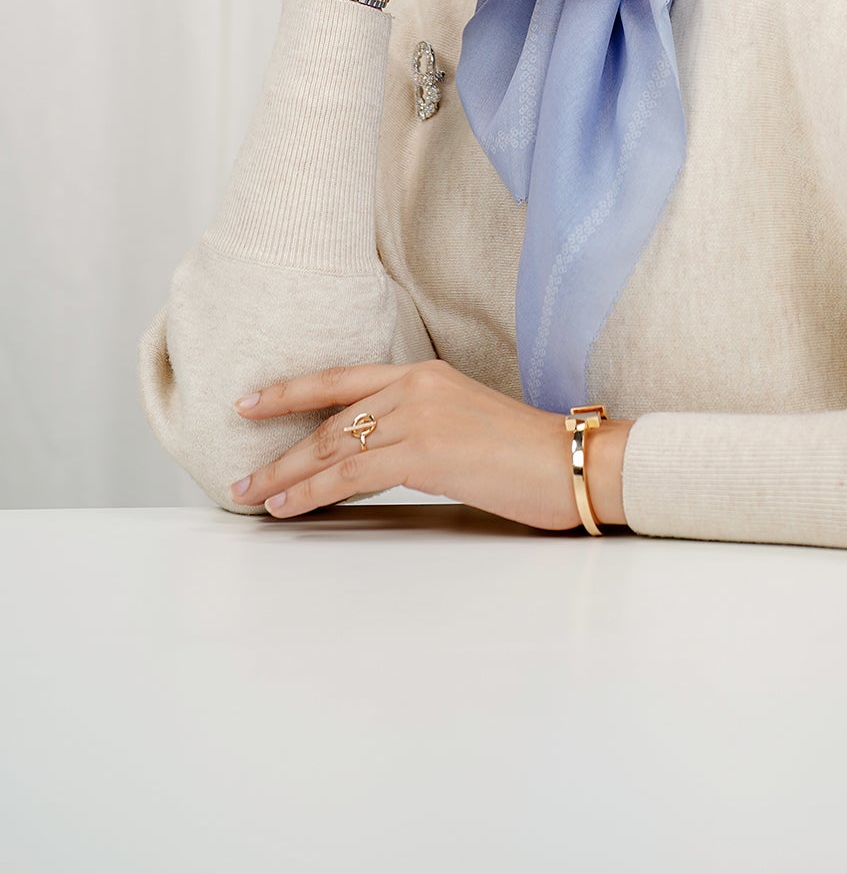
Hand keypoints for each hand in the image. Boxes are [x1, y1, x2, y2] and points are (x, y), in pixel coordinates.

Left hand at [228, 358, 630, 530]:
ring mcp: (419, 414)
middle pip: (329, 419)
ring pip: (332, 446)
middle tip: (241, 477)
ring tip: (252, 497)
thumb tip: (374, 455)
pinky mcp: (424, 450)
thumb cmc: (527, 455)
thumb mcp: (464, 424)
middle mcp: (416, 385)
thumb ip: (419, 427)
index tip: (249, 402)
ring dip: (285, 476)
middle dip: (279, 450)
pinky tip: (288, 507)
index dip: (291, 391)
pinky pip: (350, 472)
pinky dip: (312, 491)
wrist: (571, 463)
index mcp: (425, 373)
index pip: (342, 380)